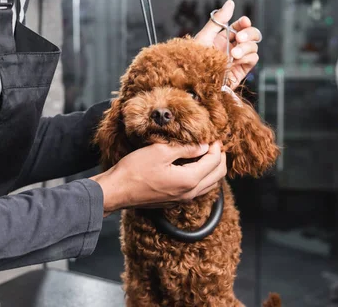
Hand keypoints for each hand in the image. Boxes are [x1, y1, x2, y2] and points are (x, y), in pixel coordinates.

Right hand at [91, 142, 226, 215]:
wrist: (117, 190)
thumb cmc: (134, 170)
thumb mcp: (160, 152)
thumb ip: (185, 149)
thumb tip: (203, 146)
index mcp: (188, 180)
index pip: (213, 162)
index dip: (216, 147)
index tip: (214, 137)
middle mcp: (189, 193)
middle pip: (217, 176)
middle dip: (220, 158)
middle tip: (215, 144)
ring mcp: (182, 199)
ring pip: (209, 185)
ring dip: (213, 169)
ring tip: (208, 154)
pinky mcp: (174, 201)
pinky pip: (198, 189)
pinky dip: (203, 177)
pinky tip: (194, 167)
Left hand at [195, 0, 261, 88]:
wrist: (192, 82)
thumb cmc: (193, 60)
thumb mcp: (204, 37)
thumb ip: (218, 20)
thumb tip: (231, 3)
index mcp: (222, 38)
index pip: (239, 26)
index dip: (244, 23)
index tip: (244, 22)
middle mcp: (231, 47)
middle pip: (251, 35)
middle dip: (249, 33)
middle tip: (239, 38)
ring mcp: (237, 59)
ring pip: (254, 47)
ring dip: (247, 47)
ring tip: (234, 53)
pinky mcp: (240, 71)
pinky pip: (252, 59)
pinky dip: (247, 57)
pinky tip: (236, 60)